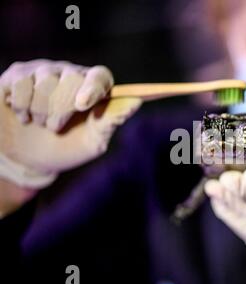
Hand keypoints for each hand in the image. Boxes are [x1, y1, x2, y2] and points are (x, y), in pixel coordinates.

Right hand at [0, 60, 141, 189]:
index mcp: (94, 89)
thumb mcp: (92, 142)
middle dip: (61, 110)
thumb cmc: (68, 149)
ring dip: (40, 111)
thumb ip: (111, 121)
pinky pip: (20, 82)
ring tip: (39, 122)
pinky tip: (23, 114)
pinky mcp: (18, 75)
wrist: (30, 159)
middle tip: (55, 127)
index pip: (99, 76)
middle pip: (71, 79)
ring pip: (44, 81)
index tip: (82, 104)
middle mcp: (71, 74)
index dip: (92, 88)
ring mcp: (43, 71)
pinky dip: (20, 105)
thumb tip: (136, 101)